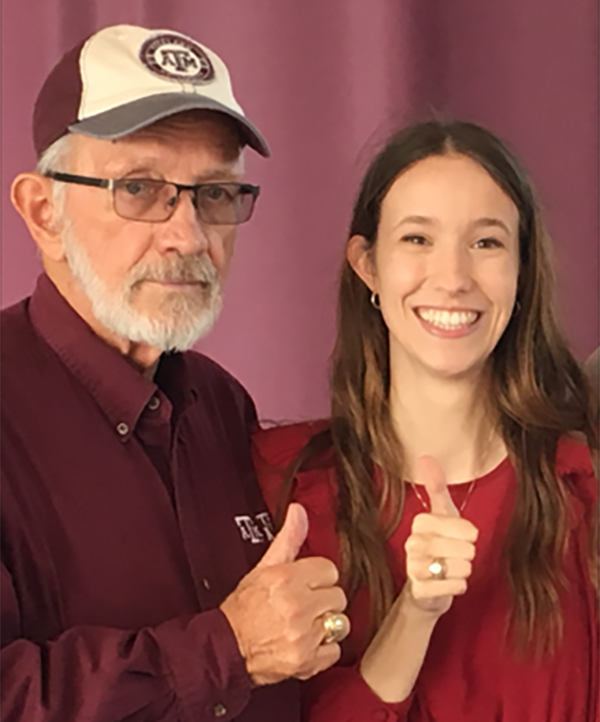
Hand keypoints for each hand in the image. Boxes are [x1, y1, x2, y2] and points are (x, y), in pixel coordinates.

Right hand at [220, 503, 348, 684]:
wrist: (225, 649)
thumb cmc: (243, 608)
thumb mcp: (264, 567)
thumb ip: (288, 538)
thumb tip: (299, 510)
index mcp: (287, 579)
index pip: (329, 570)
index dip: (317, 577)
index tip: (307, 584)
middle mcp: (297, 606)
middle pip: (337, 596)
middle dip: (322, 600)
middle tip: (304, 604)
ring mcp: (303, 635)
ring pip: (340, 623)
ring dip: (326, 625)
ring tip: (306, 624)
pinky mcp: (306, 661)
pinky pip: (335, 651)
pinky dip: (324, 651)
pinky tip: (307, 643)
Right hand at [404, 457, 478, 616]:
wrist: (425, 587)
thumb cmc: (438, 545)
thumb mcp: (442, 514)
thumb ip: (436, 486)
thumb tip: (426, 456)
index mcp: (420, 522)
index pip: (464, 528)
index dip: (469, 534)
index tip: (461, 536)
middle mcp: (413, 543)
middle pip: (464, 549)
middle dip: (467, 555)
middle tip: (455, 555)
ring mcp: (414, 568)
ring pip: (461, 568)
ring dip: (463, 571)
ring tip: (452, 569)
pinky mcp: (419, 590)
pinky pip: (454, 587)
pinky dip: (458, 586)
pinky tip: (449, 583)